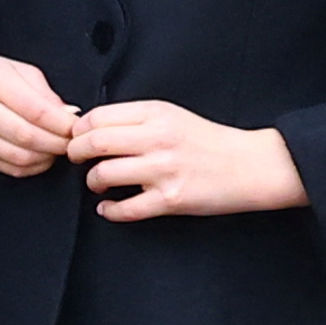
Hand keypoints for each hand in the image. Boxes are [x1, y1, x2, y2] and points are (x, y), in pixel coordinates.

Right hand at [0, 51, 82, 180]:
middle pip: (29, 137)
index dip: (64, 125)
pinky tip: (41, 157)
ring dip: (46, 158)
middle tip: (73, 142)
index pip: (37, 111)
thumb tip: (70, 117)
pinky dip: (32, 167)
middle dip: (58, 144)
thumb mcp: (18, 70)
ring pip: (20, 157)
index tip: (78, 128)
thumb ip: (46, 94)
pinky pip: (9, 169)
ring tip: (57, 149)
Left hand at [78, 102, 307, 221]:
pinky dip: (109, 210)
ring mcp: (164, 170)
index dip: (78, 130)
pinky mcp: (171, 199)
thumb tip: (93, 127)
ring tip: (97, 183)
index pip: (98, 117)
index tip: (76, 137)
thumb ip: (136, 119)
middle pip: (94, 143)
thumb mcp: (172, 116)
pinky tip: (108, 207)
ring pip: (103, 174)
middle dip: (75, 153)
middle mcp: (157, 139)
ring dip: (92, 182)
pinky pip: (126, 209)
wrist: (250, 165)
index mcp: (155, 114)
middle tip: (76, 159)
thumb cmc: (209, 141)